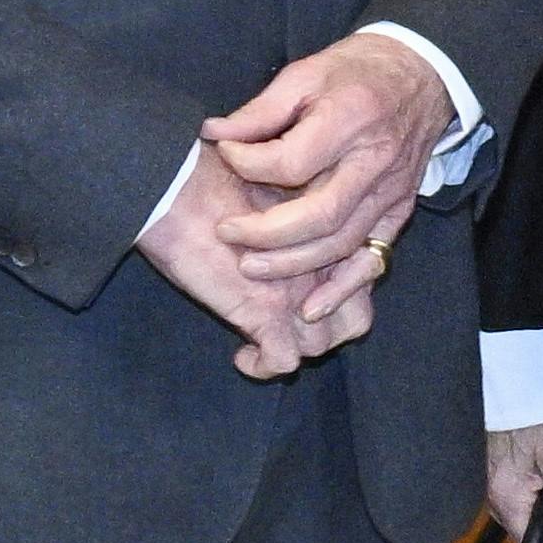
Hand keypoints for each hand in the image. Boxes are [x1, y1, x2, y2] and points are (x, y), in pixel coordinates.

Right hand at [137, 141, 375, 378]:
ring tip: (264, 340)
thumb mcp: (273, 191)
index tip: (310, 292)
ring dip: (294, 347)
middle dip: (329, 326)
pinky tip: (242, 355)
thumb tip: (293, 234)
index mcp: (328, 231)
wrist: (180, 187)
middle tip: (294, 322)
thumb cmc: (217, 177)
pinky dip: (261, 365)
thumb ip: (294, 217)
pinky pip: (280, 360)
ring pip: (320, 344)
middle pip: (354, 317)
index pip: (362, 276)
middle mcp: (323, 263)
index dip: (342, 291)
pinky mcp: (264, 312)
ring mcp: (296, 290)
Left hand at [203, 32, 453, 323]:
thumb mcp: (305, 73)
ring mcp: (390, 192)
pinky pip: (373, 259)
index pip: (292, 160)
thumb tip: (215, 135)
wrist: (421, 74)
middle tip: (227, 232)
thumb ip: (260, 110)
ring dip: (293, 264)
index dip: (249, 163)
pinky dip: (344, 287)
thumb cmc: (357, 71)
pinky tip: (312, 306)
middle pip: (318, 214)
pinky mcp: (399, 210)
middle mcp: (373, 161)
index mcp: (349, 118)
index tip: (225, 154)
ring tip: (250, 266)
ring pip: (342, 243)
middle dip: (266, 233)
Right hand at [486, 418, 542, 537]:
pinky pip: (515, 485)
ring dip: (541, 497)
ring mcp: (491, 478)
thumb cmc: (534, 414)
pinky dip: (531, 481)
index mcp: (506, 498)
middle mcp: (492, 494)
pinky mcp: (494, 463)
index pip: (529, 542)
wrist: (513, 379)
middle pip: (524, 524)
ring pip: (521, 504)